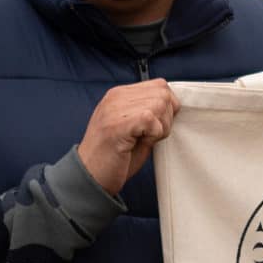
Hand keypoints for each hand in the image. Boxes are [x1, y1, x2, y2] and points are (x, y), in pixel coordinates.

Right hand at [78, 80, 180, 195]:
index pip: (158, 85)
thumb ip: (148, 113)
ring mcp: (115, 108)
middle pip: (163, 93)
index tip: (157, 126)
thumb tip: (173, 108)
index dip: (167, 107)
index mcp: (119, 95)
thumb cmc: (112, 157)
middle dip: (167, 117)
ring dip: (161, 127)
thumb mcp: (132, 128)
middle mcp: (116, 97)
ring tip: (144, 140)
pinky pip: (152, 119)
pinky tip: (140, 142)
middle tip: (151, 136)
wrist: (89, 177)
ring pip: (160, 104)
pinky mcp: (118, 123)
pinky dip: (154, 134)